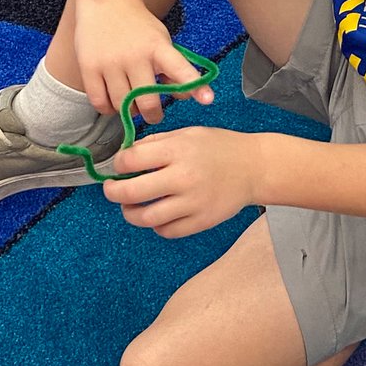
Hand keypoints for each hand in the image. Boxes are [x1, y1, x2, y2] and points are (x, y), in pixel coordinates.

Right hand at [73, 0, 213, 121]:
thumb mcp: (161, 40)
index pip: (179, 68)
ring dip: (129, 112)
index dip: (194, 85)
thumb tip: (182, 96)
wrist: (106, 1)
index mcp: (158, 47)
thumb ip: (173, 68)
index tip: (208, 100)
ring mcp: (110, 62)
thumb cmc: (139, 28)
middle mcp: (135, 55)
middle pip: (147, 102)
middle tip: (153, 115)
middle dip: (153, 115)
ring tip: (131, 104)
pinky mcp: (89, 67)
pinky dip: (109, 109)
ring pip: (122, 106)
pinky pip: (100, 103)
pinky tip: (113, 101)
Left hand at [103, 127, 260, 237]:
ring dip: (131, 213)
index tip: (119, 166)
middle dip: (113, 192)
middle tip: (111, 190)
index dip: (118, 164)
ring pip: (146, 218)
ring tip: (130, 207)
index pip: (130, 160)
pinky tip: (158, 215)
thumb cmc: (218, 147)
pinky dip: (157, 225)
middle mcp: (184, 177)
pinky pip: (167, 231)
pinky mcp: (201, 221)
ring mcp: (193, 203)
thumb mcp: (187, 134)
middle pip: (132, 193)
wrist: (254, 167)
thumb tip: (126, 156)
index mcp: (178, 150)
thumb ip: (156, 143)